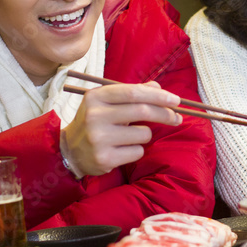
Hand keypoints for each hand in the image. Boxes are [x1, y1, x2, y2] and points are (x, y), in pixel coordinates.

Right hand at [60, 81, 181, 176]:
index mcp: (96, 97)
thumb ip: (132, 93)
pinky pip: (137, 152)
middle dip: (165, 114)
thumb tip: (158, 87)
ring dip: (146, 135)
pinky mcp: (104, 158)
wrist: (69, 150)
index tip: (176, 100)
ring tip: (130, 136)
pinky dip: (137, 150)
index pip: (133, 92)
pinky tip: (122, 149)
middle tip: (177, 118)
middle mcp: (95, 116)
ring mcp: (98, 138)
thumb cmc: (95, 122)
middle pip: (142, 111)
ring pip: (143, 134)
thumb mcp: (107, 103)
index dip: (158, 96)